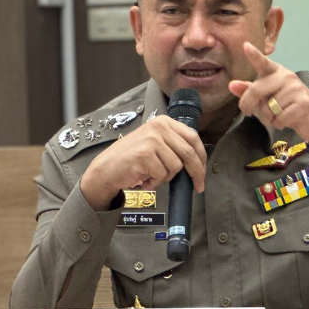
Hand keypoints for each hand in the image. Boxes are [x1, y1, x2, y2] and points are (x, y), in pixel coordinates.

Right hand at [79, 117, 206, 210]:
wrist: (106, 169)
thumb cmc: (132, 159)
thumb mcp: (155, 144)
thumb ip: (173, 145)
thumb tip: (198, 161)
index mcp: (164, 122)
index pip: (192, 137)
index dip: (202, 157)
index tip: (203, 171)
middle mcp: (158, 127)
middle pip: (188, 152)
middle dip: (196, 173)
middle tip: (198, 187)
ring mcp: (151, 139)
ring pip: (176, 166)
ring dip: (165, 177)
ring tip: (151, 175)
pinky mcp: (145, 154)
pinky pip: (162, 175)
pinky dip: (155, 182)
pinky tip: (143, 179)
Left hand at [228, 42, 308, 143]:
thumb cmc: (288, 105)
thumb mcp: (268, 97)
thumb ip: (250, 91)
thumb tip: (231, 85)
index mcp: (276, 72)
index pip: (263, 63)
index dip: (254, 55)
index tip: (245, 45)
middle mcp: (286, 77)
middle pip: (257, 90)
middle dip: (247, 104)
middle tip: (248, 112)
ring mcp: (296, 89)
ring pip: (267, 108)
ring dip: (269, 118)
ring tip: (279, 115)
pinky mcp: (303, 103)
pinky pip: (279, 118)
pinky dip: (279, 124)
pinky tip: (287, 121)